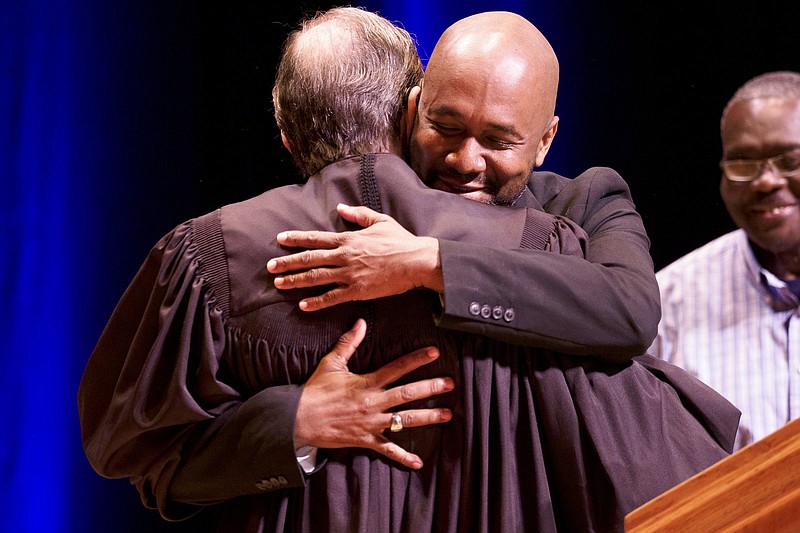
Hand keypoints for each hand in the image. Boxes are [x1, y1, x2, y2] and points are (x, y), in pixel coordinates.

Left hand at [266, 204, 442, 310]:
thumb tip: (340, 208)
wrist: (416, 262)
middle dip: (287, 262)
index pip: (315, 238)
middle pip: (309, 259)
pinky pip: (332, 297)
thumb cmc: (400, 241)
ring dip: (295, 281)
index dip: (295, 238)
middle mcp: (344, 256)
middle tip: (270, 266)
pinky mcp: (357, 290)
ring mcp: (349, 274)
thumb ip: (358, 214)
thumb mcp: (380, 221)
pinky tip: (303, 305)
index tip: (279, 239)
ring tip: (278, 283)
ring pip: (316, 278)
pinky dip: (316, 302)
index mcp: (348, 239)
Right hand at [294, 319, 453, 469]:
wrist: (298, 419)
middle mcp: (373, 402)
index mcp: (367, 382)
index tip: (435, 353)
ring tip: (447, 414)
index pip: (397, 368)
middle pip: (408, 393)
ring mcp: (371, 423)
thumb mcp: (331, 363)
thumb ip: (348, 343)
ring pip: (404, 420)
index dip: (417, 359)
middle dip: (430, 388)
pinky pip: (387, 450)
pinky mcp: (365, 439)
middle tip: (450, 383)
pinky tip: (418, 462)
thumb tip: (360, 322)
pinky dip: (403, 457)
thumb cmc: (314, 390)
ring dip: (427, 417)